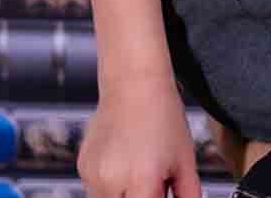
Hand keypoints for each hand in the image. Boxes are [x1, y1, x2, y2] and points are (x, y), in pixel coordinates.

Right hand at [78, 73, 203, 197]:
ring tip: (141, 171)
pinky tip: (126, 162)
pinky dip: (112, 186)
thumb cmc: (163, 117)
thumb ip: (188, 193)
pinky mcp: (83, 169)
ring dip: (125, 196)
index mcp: (141, 181)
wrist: (134, 85)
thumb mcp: (185, 159)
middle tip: (156, 185)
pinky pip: (96, 189)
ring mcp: (93, 177)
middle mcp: (111, 182)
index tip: (163, 193)